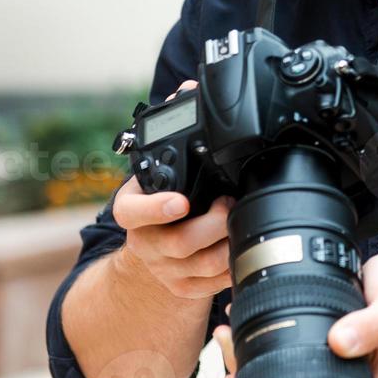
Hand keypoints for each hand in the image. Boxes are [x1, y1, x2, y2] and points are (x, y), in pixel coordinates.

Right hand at [112, 81, 235, 299]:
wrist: (151, 249)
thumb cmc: (160, 198)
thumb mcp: (160, 167)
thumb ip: (174, 129)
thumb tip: (189, 89)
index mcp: (133, 210)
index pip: (132, 213)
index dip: (156, 208)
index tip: (181, 202)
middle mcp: (145, 242)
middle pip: (179, 242)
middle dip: (212, 224)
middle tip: (231, 204)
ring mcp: (164, 269)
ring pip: (201, 266)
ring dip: (228, 244)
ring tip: (243, 222)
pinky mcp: (184, 288)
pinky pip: (213, 284)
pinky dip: (234, 267)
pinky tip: (244, 247)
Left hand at [214, 251, 377, 377]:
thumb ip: (372, 326)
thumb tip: (339, 343)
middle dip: (251, 377)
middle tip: (229, 348)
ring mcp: (330, 366)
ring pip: (282, 372)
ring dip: (249, 355)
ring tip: (228, 333)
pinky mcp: (319, 344)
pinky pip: (286, 348)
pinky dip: (262, 336)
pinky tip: (245, 321)